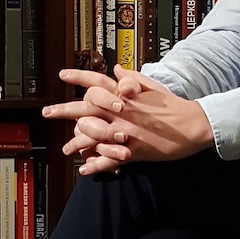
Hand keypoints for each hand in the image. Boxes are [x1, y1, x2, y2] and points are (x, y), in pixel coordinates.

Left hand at [44, 65, 215, 175]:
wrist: (192, 124)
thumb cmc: (172, 104)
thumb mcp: (151, 86)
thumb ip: (131, 78)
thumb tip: (115, 69)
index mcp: (125, 95)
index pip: (97, 81)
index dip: (78, 77)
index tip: (62, 75)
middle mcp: (122, 112)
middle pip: (86, 109)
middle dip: (64, 110)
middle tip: (47, 112)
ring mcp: (126, 132)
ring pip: (93, 136)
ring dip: (77, 143)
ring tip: (66, 149)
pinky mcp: (134, 151)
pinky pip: (109, 160)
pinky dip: (96, 165)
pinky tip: (85, 169)